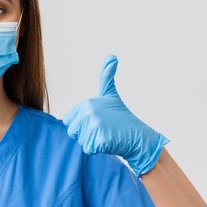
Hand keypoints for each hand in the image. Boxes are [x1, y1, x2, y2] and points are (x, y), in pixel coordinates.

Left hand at [63, 55, 169, 176]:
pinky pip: (89, 149)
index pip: (69, 121)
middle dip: (86, 135)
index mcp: (86, 103)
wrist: (138, 135)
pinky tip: (110, 142)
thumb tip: (112, 56)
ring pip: (81, 141)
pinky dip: (99, 149)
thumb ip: (107, 77)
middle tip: (103, 129)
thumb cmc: (122, 117)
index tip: (98, 120)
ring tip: (108, 134)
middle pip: (72, 132)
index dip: (82, 125)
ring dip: (93, 142)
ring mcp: (94, 126)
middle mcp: (88, 112)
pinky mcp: (99, 140)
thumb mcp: (111, 95)